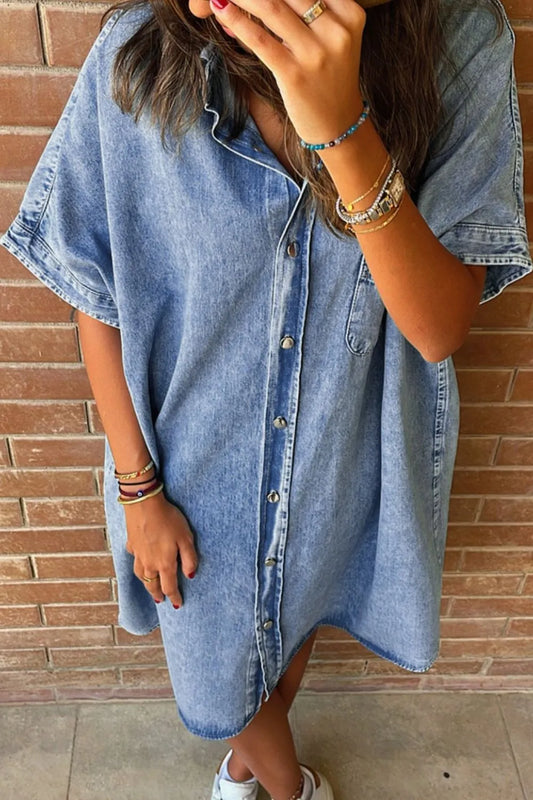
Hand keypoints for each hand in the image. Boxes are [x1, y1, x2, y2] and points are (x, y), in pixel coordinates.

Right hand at [124, 492, 198, 607]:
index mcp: (164, 564)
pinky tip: (140, 561)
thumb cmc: (168, 520)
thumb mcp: (186, 538)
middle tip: (161, 600)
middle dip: (157, 594)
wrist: (144, 504)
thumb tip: (190, 576)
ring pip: (141, 575)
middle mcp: (149, 563)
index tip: (177, 604)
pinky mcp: (131, 544)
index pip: (169, 587)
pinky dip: (138, 564)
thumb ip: (189, 559)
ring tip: (149, 586)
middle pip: (152, 585)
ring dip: (146, 583)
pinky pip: (134, 559)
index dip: (174, 597)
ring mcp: (138, 554)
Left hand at [209, 0, 365, 144]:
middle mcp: (336, 30)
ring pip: (271, 7)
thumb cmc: (329, 76)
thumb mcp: (333, 36)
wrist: (338, 124)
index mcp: (350, 14)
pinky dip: (236, 20)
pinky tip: (220, 8)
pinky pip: (260, 40)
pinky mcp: (294, 75)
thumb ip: (308, 10)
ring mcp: (316, 54)